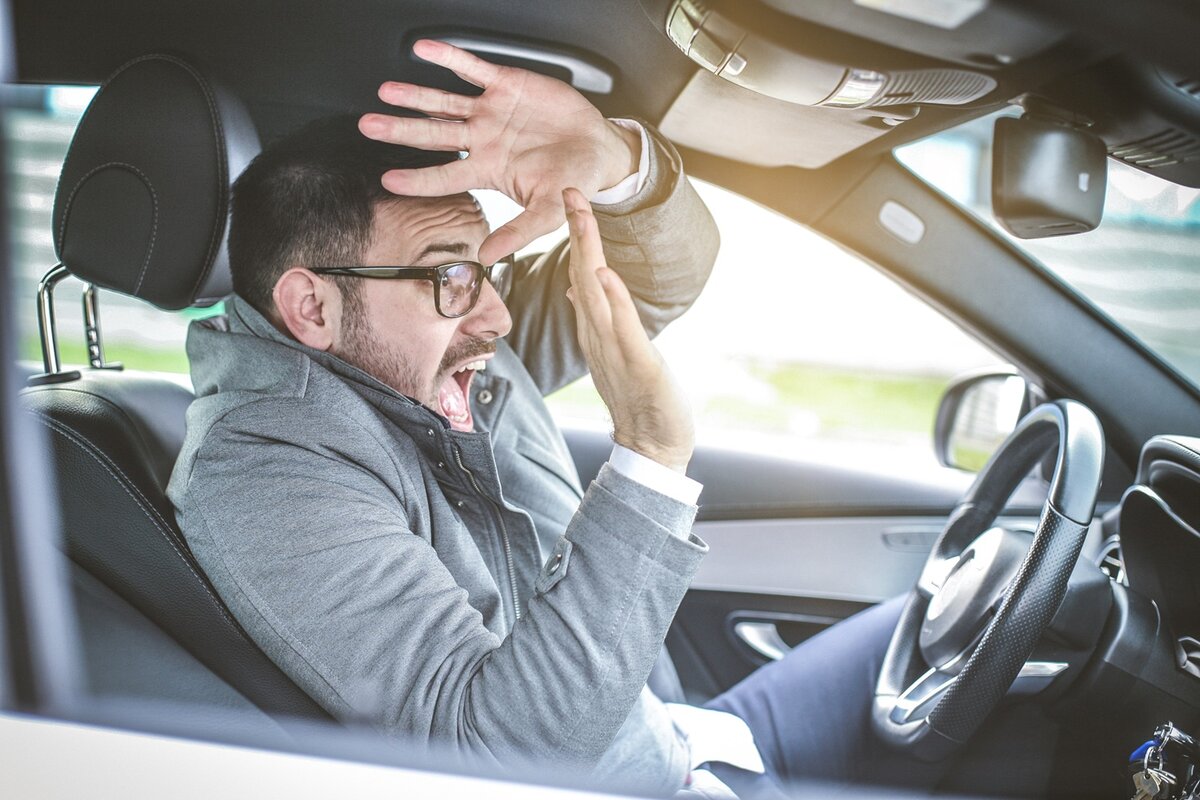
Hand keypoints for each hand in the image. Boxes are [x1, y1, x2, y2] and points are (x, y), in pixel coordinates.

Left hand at [359, 39, 640, 265]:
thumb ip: (518, 233)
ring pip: (444, 102)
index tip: (388, 181)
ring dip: (415, 96)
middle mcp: (483, 139)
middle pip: (432, 135)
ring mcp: (492, 111)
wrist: (600, 149)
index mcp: (488, 170)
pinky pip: (471, 68)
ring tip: (386, 92)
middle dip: (399, 131)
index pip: (443, 176)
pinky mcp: (506, 84)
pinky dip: (449, 58)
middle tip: (368, 127)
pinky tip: (424, 50)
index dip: (416, 179)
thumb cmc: (574, 181)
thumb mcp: (549, 213)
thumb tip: (487, 257)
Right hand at [562, 188, 693, 473]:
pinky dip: (613, 300)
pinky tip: (604, 274)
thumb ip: (599, 317)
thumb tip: (580, 285)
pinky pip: (622, 328)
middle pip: (582, 276)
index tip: (573, 201)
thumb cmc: (639, 400)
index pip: (582, 275)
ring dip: (588, 255)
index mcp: (596, 330)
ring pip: (595, 296)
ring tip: (582, 219)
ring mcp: (615, 350)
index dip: (578, 238)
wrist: (651, 447)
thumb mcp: (617, 350)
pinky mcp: (637, 365)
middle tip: (571, 192)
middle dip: (578, 233)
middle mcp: (598, 336)